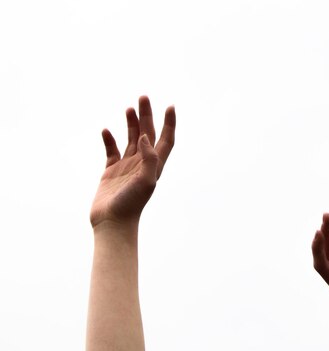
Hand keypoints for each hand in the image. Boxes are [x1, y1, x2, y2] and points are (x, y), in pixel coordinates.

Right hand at [90, 96, 175, 228]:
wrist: (113, 222)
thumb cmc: (131, 205)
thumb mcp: (146, 181)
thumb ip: (150, 158)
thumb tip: (147, 137)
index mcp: (155, 166)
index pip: (166, 140)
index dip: (169, 124)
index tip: (170, 106)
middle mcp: (143, 164)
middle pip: (148, 134)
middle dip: (147, 116)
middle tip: (143, 97)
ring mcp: (127, 167)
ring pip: (131, 139)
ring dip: (131, 124)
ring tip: (129, 108)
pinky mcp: (111, 172)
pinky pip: (111, 151)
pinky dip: (109, 139)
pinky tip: (106, 130)